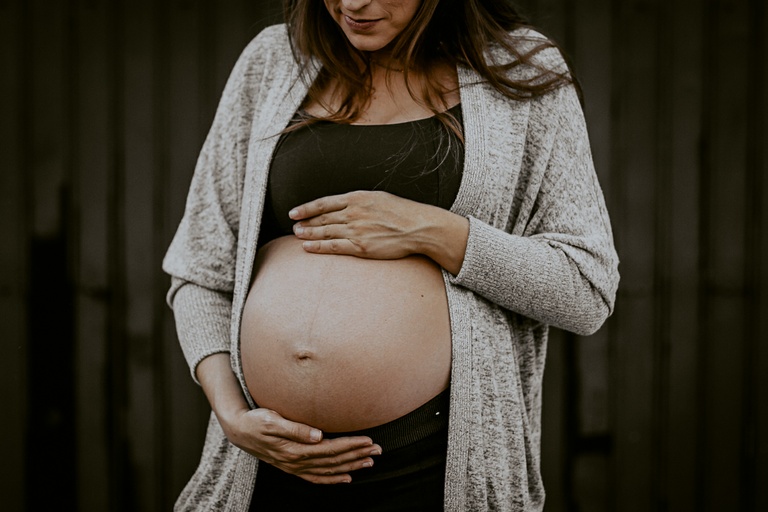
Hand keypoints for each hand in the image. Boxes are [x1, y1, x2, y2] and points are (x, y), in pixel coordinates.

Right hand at [222, 406, 381, 483]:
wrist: (239, 430)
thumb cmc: (256, 420)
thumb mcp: (272, 420)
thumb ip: (295, 428)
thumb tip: (318, 434)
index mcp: (295, 449)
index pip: (330, 449)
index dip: (351, 445)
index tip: (368, 440)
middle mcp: (297, 461)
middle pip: (333, 460)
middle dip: (357, 455)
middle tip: (378, 450)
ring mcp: (295, 467)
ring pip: (329, 470)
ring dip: (351, 466)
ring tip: (369, 461)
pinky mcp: (293, 467)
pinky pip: (316, 478)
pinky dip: (333, 479)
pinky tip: (347, 477)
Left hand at [289, 190, 469, 273]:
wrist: (418, 227)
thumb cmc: (402, 212)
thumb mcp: (379, 198)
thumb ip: (360, 201)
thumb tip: (345, 205)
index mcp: (357, 198)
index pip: (324, 203)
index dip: (306, 208)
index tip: (294, 213)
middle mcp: (354, 213)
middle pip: (322, 218)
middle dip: (305, 222)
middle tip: (293, 226)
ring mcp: (356, 230)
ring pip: (325, 232)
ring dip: (308, 234)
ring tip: (296, 235)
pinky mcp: (361, 247)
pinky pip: (334, 247)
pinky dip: (318, 246)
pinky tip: (307, 247)